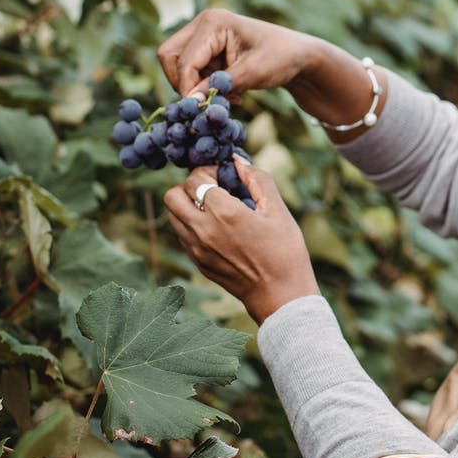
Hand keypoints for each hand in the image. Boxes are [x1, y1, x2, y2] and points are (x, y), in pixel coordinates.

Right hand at [156, 9, 325, 97]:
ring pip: (180, 66)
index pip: (184, 60)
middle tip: (207, 102)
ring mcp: (205, 34)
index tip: (201, 110)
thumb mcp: (253, 73)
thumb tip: (191, 102)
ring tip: (230, 96)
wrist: (300, 57)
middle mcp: (204, 23)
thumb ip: (219, 86)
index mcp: (213, 22)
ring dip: (200, 86)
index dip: (188, 87)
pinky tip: (232, 92)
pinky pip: (195, 71)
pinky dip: (208, 86)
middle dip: (185, 83)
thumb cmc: (282, 59)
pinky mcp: (210, 48)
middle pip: (170, 57)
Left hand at [164, 160, 319, 323]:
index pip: (195, 178)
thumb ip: (258, 180)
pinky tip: (216, 229)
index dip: (208, 170)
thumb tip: (239, 162)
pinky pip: (182, 235)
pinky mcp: (198, 263)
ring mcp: (197, 249)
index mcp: (224, 212)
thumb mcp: (278, 211)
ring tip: (212, 209)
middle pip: (172, 195)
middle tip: (212, 189)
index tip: (224, 176)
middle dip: (189, 186)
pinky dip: (191, 225)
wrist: (280, 295)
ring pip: (172, 216)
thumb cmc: (285, 252)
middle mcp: (203, 230)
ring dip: (187, 206)